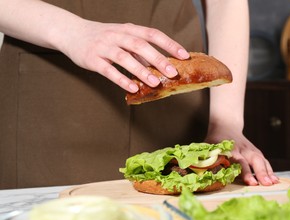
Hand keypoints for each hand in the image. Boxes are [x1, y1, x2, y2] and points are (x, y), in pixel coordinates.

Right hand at [59, 20, 189, 91]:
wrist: (71, 32)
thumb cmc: (103, 38)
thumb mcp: (123, 39)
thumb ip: (140, 52)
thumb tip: (160, 67)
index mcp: (128, 29)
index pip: (152, 34)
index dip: (169, 44)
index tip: (184, 55)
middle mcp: (117, 35)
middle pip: (140, 45)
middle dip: (158, 59)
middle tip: (173, 72)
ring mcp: (104, 46)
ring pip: (124, 57)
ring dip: (141, 70)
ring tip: (155, 82)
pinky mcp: (92, 59)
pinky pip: (108, 70)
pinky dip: (121, 79)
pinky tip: (132, 87)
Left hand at [204, 129, 278, 185]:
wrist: (226, 127)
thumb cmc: (215, 141)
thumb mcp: (208, 147)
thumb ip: (209, 159)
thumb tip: (205, 174)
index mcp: (231, 149)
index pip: (240, 161)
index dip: (245, 172)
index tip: (250, 182)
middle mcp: (244, 149)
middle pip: (254, 160)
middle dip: (260, 173)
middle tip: (266, 184)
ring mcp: (252, 150)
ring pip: (262, 160)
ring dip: (268, 172)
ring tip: (274, 184)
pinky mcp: (257, 152)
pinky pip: (265, 161)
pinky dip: (270, 170)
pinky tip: (275, 180)